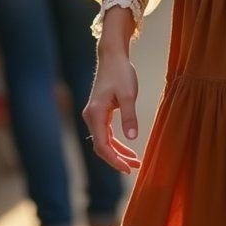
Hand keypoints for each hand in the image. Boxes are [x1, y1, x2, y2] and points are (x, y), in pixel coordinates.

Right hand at [82, 47, 141, 173]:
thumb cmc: (120, 73)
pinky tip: (128, 149)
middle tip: (135, 168)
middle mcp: (90, 117)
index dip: (114, 160)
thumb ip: (130, 117)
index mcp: (95, 114)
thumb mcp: (129, 95)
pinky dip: (116, 143)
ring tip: (135, 162)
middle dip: (117, 160)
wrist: (112, 57)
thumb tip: (132, 138)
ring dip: (118, 152)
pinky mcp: (99, 113)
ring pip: (103, 141)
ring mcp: (93, 115)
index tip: (128, 168)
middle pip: (101, 146)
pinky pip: (105, 134)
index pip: (102, 145)